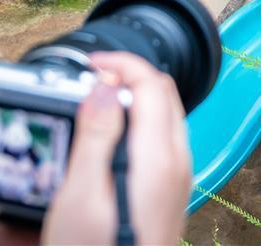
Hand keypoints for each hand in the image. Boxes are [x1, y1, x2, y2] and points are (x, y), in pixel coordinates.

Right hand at [43, 52, 190, 244]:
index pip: (153, 84)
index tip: (91, 64)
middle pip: (165, 96)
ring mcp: (180, 178)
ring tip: (94, 107)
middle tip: (89, 82)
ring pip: (166, 117)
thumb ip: (96, 136)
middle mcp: (179, 162)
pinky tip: (111, 141)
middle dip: (129, 77)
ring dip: (135, 100)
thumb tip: (104, 87)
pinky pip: (163, 142)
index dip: (122, 64)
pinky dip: (140, 125)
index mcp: (159, 156)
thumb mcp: (81, 195)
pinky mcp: (172, 193)